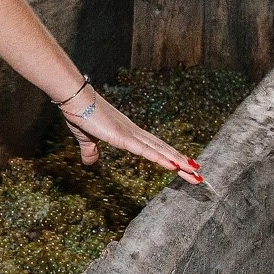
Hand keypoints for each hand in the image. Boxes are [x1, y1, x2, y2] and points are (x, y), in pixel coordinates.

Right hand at [56, 82, 202, 182]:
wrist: (74, 99)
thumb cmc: (79, 114)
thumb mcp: (86, 138)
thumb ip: (91, 150)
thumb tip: (90, 162)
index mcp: (127, 133)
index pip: (154, 148)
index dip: (170, 157)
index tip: (184, 166)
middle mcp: (134, 133)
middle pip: (163, 150)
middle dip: (181, 163)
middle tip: (198, 174)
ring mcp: (131, 134)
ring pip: (160, 151)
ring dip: (178, 162)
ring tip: (195, 172)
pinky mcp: (123, 137)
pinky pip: (146, 151)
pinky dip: (161, 159)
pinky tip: (174, 166)